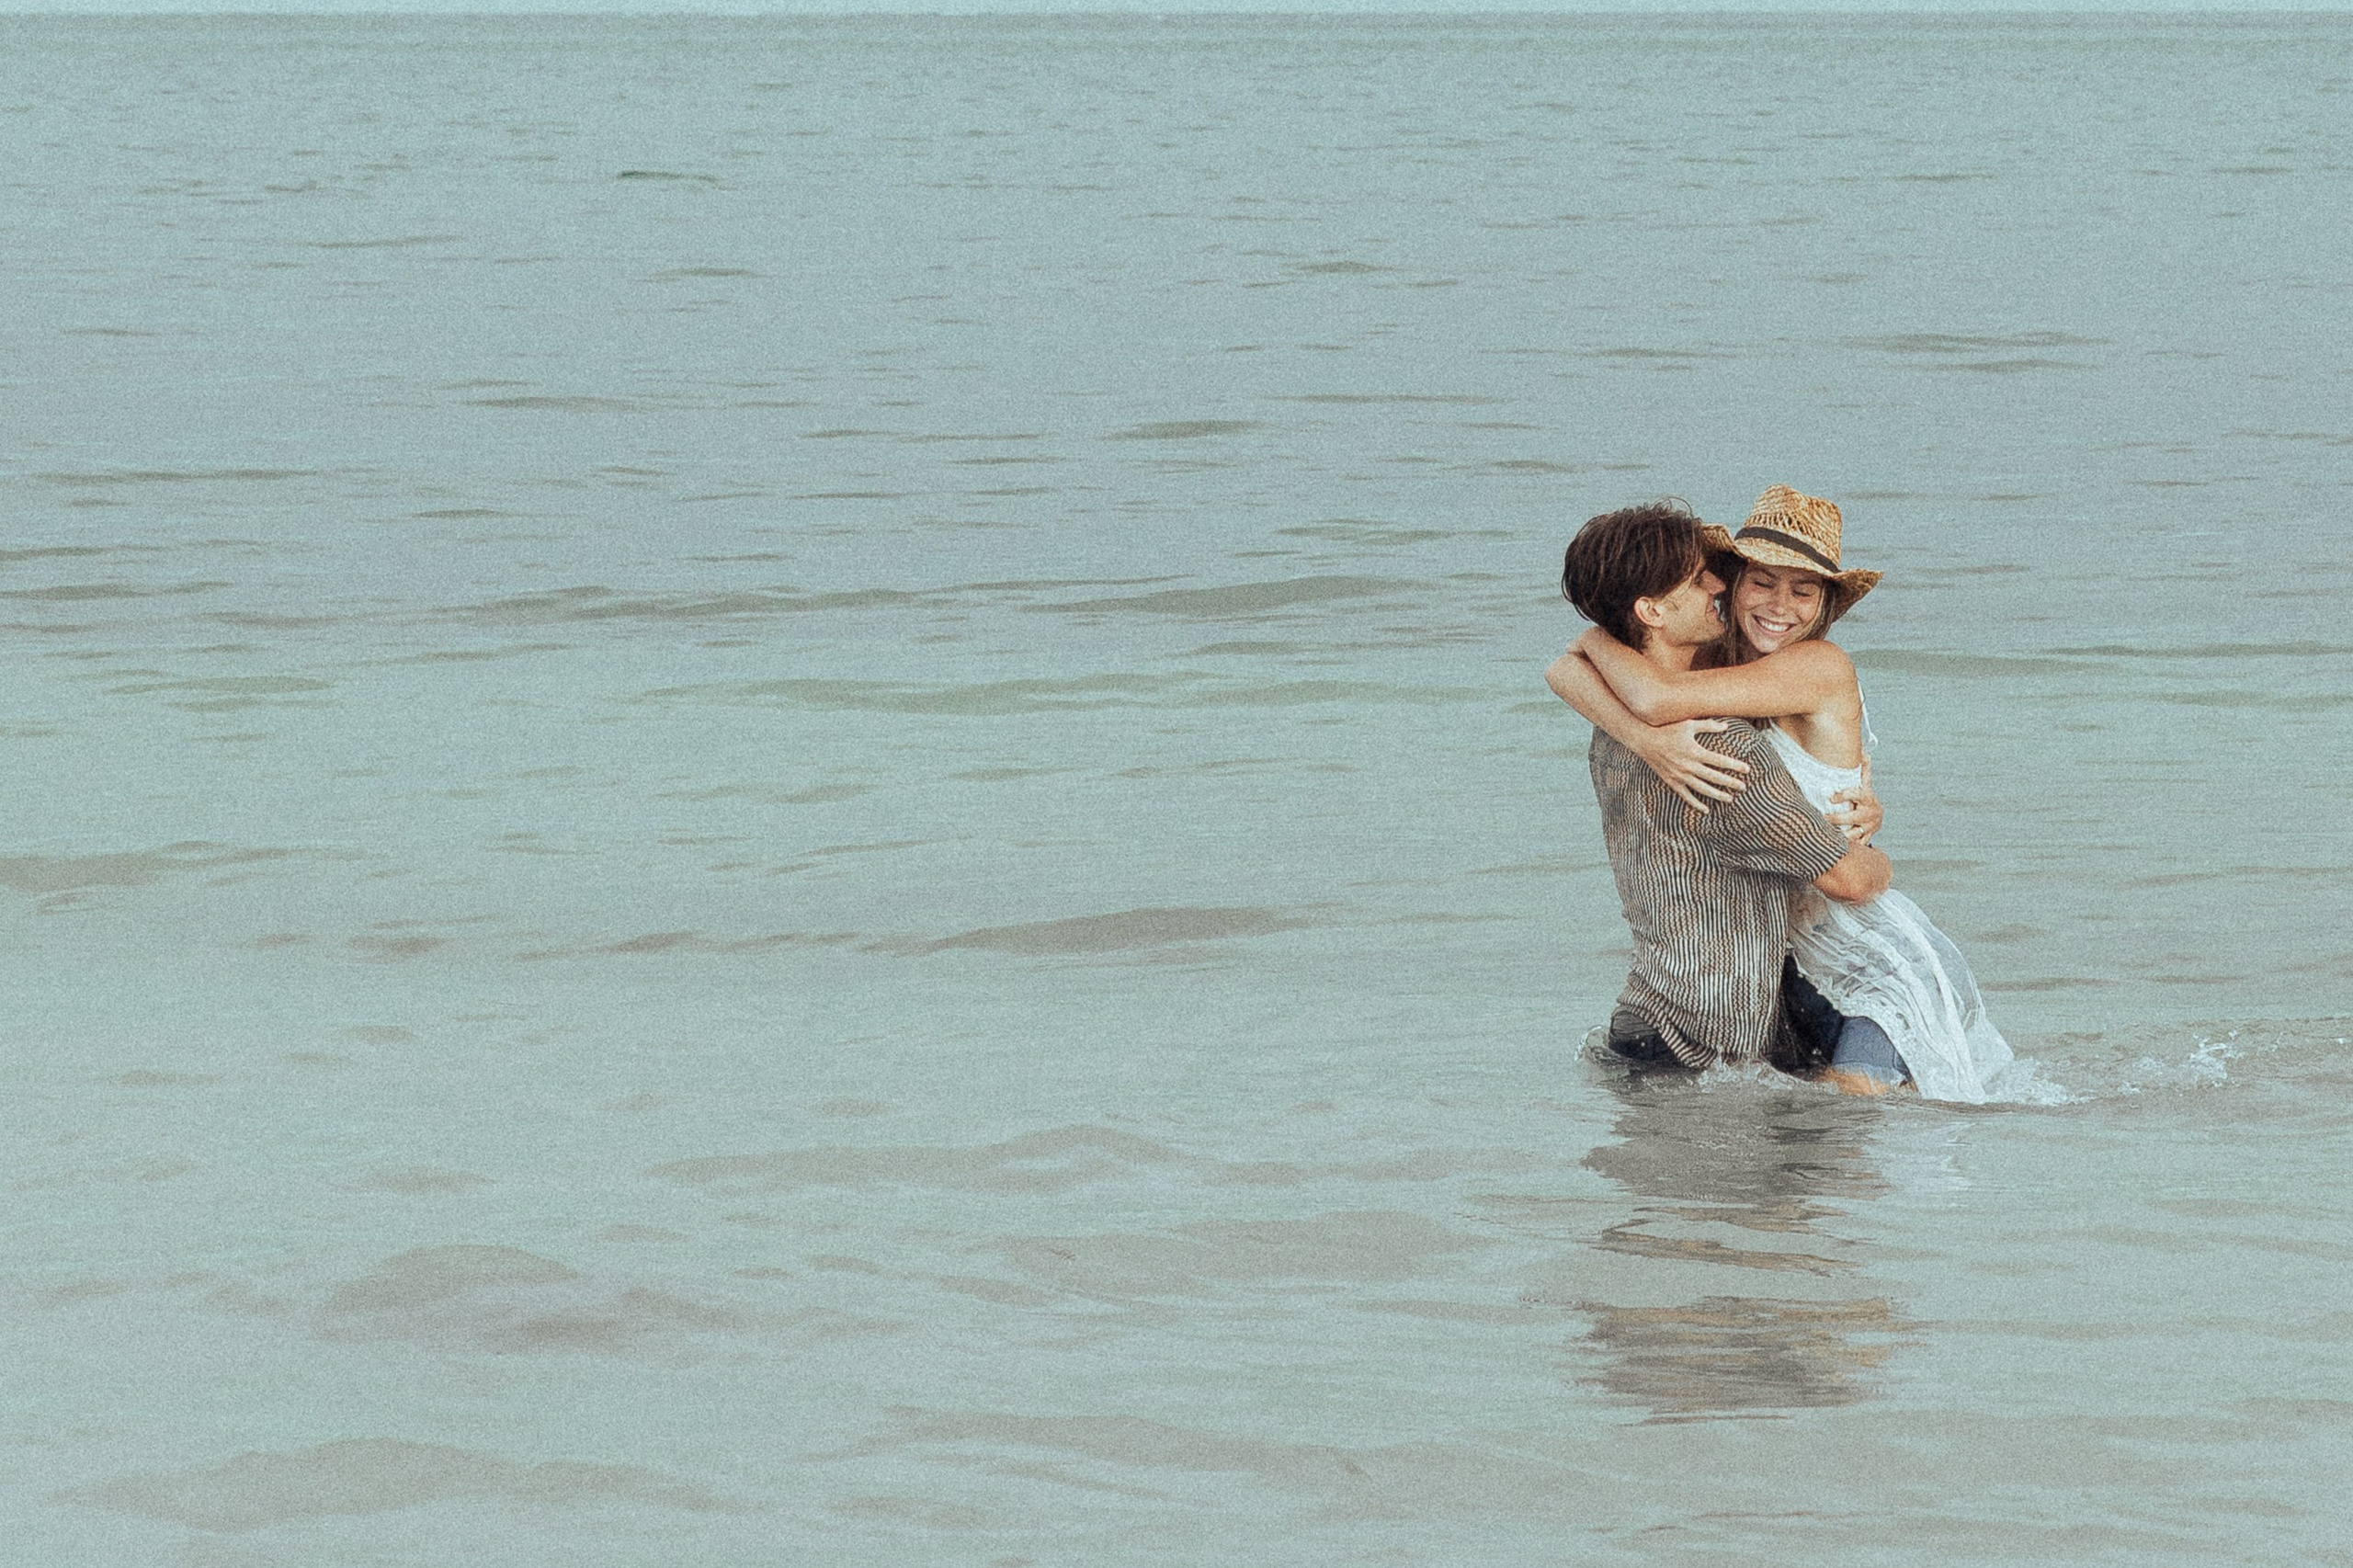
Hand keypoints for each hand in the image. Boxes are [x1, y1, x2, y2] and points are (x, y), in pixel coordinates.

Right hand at [1636, 719, 1750, 812]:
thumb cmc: (1667, 729)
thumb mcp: (1688, 724)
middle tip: (1743, 787)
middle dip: (1730, 783)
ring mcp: (1680, 776)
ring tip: (1730, 799)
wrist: (1644, 740)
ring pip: (1702, 789)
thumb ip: (1708, 725)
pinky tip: (1706, 809)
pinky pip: (1686, 795)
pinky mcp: (1672, 781)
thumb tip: (1726, 726)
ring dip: (1717, 795)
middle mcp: (1689, 766)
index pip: (1720, 761)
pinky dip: (1696, 803)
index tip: (1747, 770)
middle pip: (1714, 777)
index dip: (1735, 766)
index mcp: (1695, 751)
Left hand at [1827, 761, 1880, 843]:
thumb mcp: (1865, 783)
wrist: (1877, 816)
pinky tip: (1832, 846)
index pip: (1858, 794)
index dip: (1845, 795)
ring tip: (1824, 834)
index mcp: (1868, 798)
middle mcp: (1869, 814)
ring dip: (1840, 835)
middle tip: (1822, 818)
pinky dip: (1846, 846)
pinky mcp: (1866, 838)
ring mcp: (1868, 827)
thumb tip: (1864, 752)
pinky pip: (1856, 844)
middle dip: (1837, 819)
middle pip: (1853, 817)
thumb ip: (1863, 769)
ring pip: (1853, 834)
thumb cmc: (1865, 797)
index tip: (1832, 797)